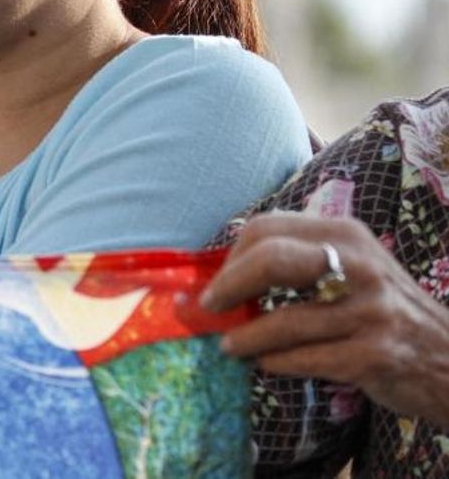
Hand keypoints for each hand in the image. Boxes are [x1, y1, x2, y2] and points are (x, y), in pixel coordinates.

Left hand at [202, 212, 448, 425]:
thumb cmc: (383, 310)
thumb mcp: (350, 267)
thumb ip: (298, 259)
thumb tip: (222, 273)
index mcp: (345, 234)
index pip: (266, 229)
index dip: (231, 257)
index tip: (216, 283)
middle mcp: (360, 265)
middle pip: (270, 260)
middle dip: (227, 287)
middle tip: (209, 309)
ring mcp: (371, 311)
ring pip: (283, 320)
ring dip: (245, 337)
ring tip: (229, 346)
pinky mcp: (375, 355)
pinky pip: (305, 358)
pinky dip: (275, 363)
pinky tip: (265, 364)